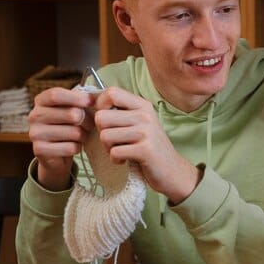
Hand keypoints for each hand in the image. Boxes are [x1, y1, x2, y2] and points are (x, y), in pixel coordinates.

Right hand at [27, 87, 95, 190]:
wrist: (56, 153)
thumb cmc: (67, 126)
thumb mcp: (72, 109)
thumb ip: (80, 101)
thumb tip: (95, 97)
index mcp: (41, 101)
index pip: (56, 94)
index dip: (77, 98)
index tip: (91, 102)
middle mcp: (34, 115)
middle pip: (71, 114)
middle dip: (87, 121)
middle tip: (89, 125)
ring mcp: (35, 133)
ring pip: (74, 132)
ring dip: (83, 136)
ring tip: (80, 136)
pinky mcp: (40, 150)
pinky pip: (71, 147)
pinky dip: (77, 148)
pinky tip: (73, 147)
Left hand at [92, 87, 200, 204]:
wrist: (173, 170)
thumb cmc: (150, 147)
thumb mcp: (140, 123)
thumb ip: (121, 112)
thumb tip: (90, 101)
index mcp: (142, 105)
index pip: (111, 93)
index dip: (100, 106)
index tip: (105, 120)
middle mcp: (145, 115)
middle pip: (102, 117)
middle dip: (102, 132)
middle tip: (114, 141)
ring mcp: (146, 132)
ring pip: (105, 136)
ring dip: (108, 148)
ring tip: (121, 151)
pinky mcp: (145, 150)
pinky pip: (114, 152)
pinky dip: (116, 160)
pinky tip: (126, 160)